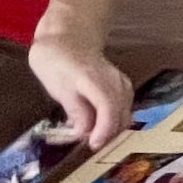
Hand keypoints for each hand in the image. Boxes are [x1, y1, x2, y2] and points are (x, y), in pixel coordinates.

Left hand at [27, 34, 133, 149]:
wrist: (67, 37)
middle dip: (108, 134)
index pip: (108, 109)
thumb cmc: (57, 61)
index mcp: (95, 80)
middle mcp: (114, 81)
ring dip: (112, 128)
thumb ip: (75, 110)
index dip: (104, 130)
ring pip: (126, 113)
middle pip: (121, 115)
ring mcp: (121, 82)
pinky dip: (115, 119)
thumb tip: (85, 132)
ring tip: (94, 136)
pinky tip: (102, 124)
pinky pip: (125, 107)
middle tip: (90, 144)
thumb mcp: (58, 87)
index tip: (93, 145)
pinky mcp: (123, 86)